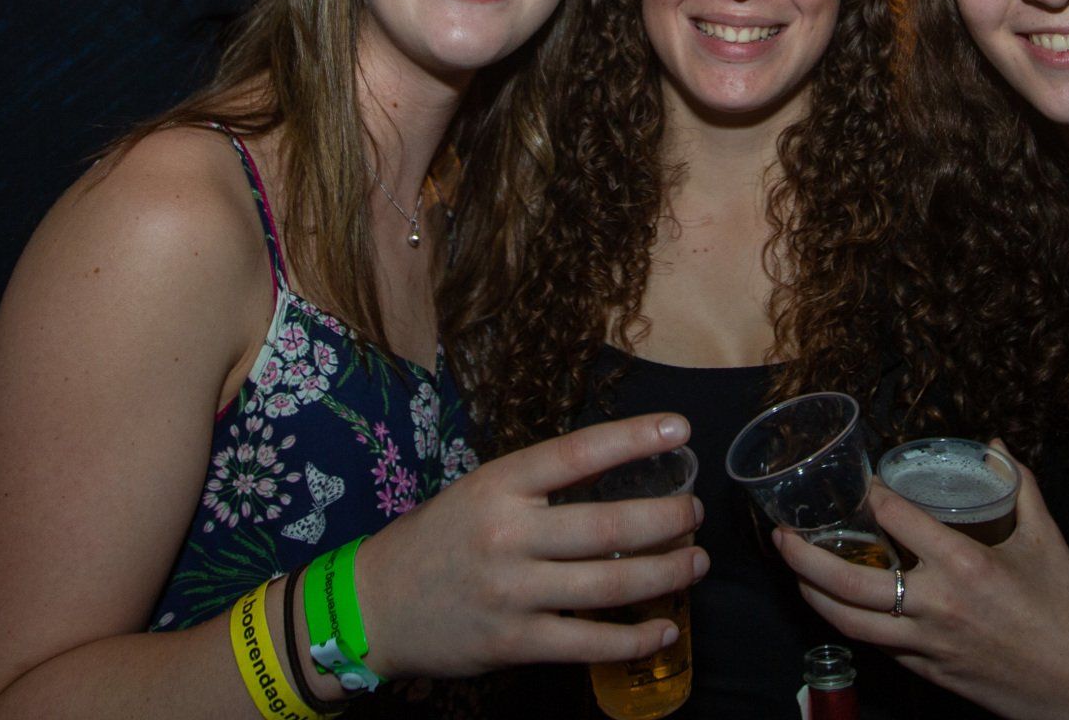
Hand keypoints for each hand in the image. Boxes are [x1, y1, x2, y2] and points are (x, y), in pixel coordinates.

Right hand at [354, 412, 706, 677]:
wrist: (373, 605)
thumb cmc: (436, 540)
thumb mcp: (478, 492)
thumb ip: (537, 487)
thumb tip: (615, 475)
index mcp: (498, 485)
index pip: (578, 452)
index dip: (634, 438)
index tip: (680, 427)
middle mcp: (507, 533)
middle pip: (609, 524)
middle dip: (668, 518)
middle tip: (694, 512)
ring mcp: (511, 591)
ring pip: (610, 583)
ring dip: (666, 573)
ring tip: (696, 562)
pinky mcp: (513, 642)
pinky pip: (589, 641)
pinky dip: (636, 636)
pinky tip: (665, 628)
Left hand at [774, 448, 1068, 719]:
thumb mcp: (1047, 540)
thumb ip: (1019, 485)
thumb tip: (995, 444)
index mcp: (965, 565)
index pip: (896, 520)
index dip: (870, 497)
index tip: (858, 482)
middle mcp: (936, 605)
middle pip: (849, 581)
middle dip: (805, 557)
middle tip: (781, 533)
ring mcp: (927, 643)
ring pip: (849, 621)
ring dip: (813, 594)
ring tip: (793, 570)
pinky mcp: (927, 671)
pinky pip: (875, 645)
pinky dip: (848, 622)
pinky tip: (835, 605)